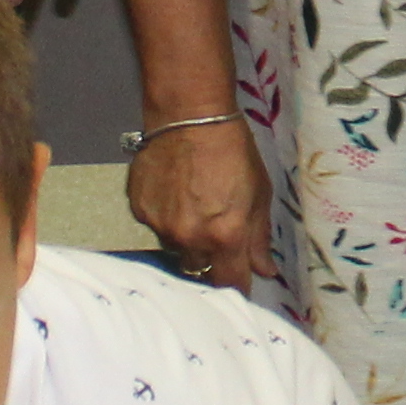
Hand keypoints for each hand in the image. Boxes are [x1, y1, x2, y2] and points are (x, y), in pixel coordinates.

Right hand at [130, 120, 273, 291]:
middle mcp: (190, 238)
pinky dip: (165, 217)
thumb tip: (265, 272)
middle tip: (215, 232)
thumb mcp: (259, 194)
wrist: (189, 117)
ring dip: (185, 238)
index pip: (230, 285)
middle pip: (199, 270)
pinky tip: (173, 193)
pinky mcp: (140, 210)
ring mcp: (161, 226)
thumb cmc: (234, 152)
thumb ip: (259, 238)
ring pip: (175, 248)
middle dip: (209, 259)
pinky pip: (155, 227)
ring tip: (192, 206)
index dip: (237, 286)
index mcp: (225, 237)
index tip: (238, 279)